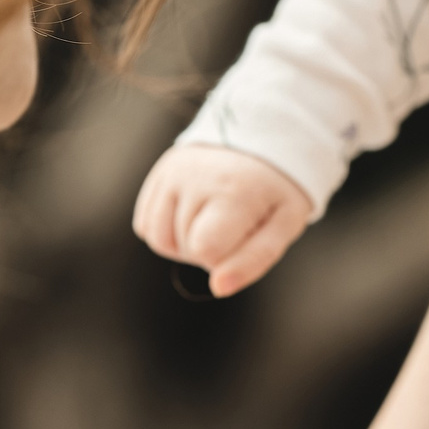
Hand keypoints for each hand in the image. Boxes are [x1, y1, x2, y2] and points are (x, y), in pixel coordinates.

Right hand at [130, 143, 312, 295]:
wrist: (263, 140)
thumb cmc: (275, 191)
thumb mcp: (283, 225)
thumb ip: (254, 260)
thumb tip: (218, 288)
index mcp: (233, 190)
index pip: (205, 250)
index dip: (225, 257)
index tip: (245, 235)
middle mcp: (195, 176)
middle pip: (182, 247)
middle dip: (208, 249)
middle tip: (234, 222)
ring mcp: (172, 171)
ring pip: (158, 239)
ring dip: (184, 243)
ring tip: (213, 219)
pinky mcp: (159, 172)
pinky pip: (145, 224)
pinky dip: (166, 230)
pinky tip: (194, 213)